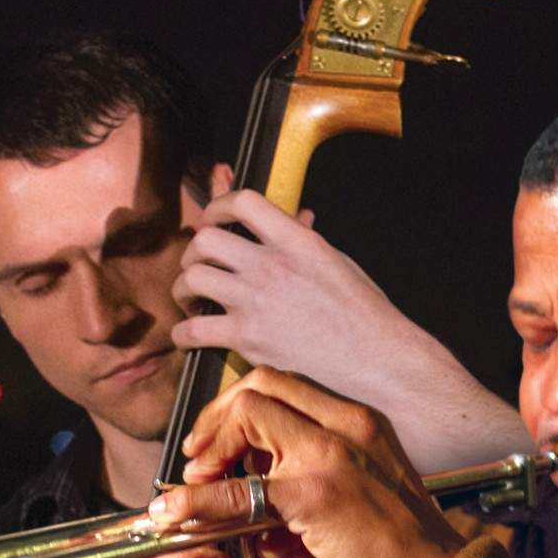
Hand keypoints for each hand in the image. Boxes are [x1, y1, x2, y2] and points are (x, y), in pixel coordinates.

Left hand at [148, 367, 466, 557]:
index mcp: (360, 420)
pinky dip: (198, 498)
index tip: (222, 441)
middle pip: (262, 385)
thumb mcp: (366, 485)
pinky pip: (238, 488)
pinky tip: (176, 510)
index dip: (242, 405)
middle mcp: (348, 424)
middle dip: (218, 415)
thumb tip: (255, 480)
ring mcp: (331, 455)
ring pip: (248, 416)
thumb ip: (318, 470)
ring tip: (196, 483)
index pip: (286, 383)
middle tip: (199, 455)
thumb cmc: (405, 544)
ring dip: (211, 447)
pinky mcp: (314, 496)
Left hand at [171, 190, 403, 389]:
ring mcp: (257, 301)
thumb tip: (297, 216)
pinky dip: (183, 333)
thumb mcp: (336, 260)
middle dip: (194, 251)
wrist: (374, 354)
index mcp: (296, 241)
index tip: (213, 218)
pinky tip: (188, 335)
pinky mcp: (249, 338)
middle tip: (199, 266)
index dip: (218, 205)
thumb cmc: (363, 309)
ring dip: (184, 289)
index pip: (244, 203)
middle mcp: (272, 266)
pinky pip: (194, 329)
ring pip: (192, 278)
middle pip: (205, 240)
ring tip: (192, 299)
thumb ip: (306, 238)